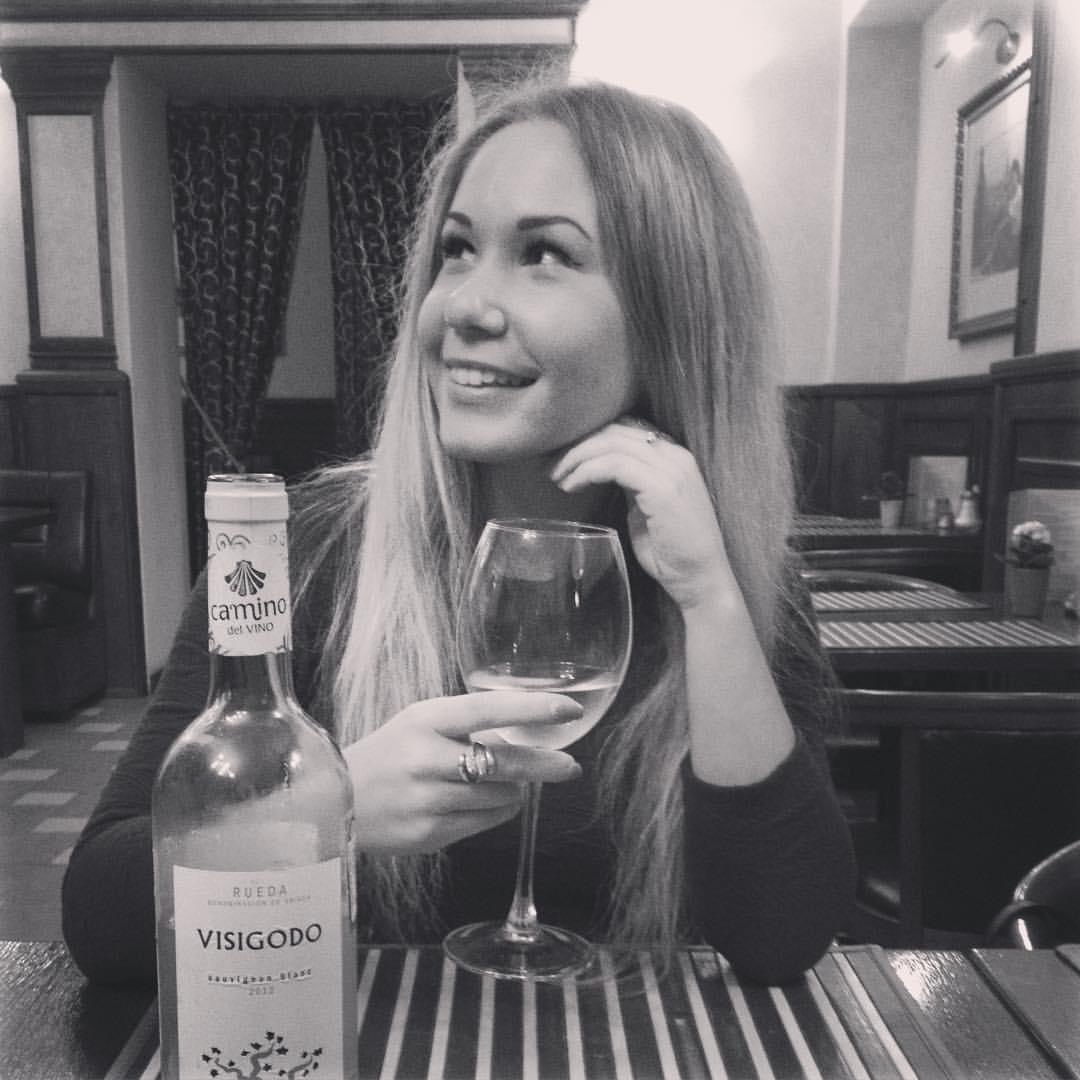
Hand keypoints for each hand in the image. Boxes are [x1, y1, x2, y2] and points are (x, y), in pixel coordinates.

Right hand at [343, 691, 582, 854]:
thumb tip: (527, 735)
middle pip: (504, 762)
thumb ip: (467, 726)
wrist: (334, 802)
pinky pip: (486, 822)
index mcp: (425, 721)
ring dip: (513, 790)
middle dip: (545, 765)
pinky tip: (481, 802)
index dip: (533, 710)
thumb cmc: (389, 755)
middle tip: (569, 766)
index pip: (489, 710)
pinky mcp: (429, 835)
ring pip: (501, 796)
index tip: (568, 709)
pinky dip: (496, 812)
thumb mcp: (419, 723)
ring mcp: (427, 800)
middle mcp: (425, 759)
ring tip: (497, 783)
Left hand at [549, 417, 733, 610]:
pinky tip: (572, 486)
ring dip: (576, 458)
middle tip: (550, 466)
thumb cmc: (672, 552)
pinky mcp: (662, 488)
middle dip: (576, 445)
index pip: (624, 429)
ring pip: (611, 444)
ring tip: (557, 478)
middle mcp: (675, 455)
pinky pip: (614, 465)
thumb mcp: (646, 507)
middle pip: (614, 431)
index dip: (589, 438)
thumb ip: (631, 483)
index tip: (562, 457)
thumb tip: (603, 470)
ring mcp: (671, 469)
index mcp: (674, 456)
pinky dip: (587, 471)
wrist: (701, 580)